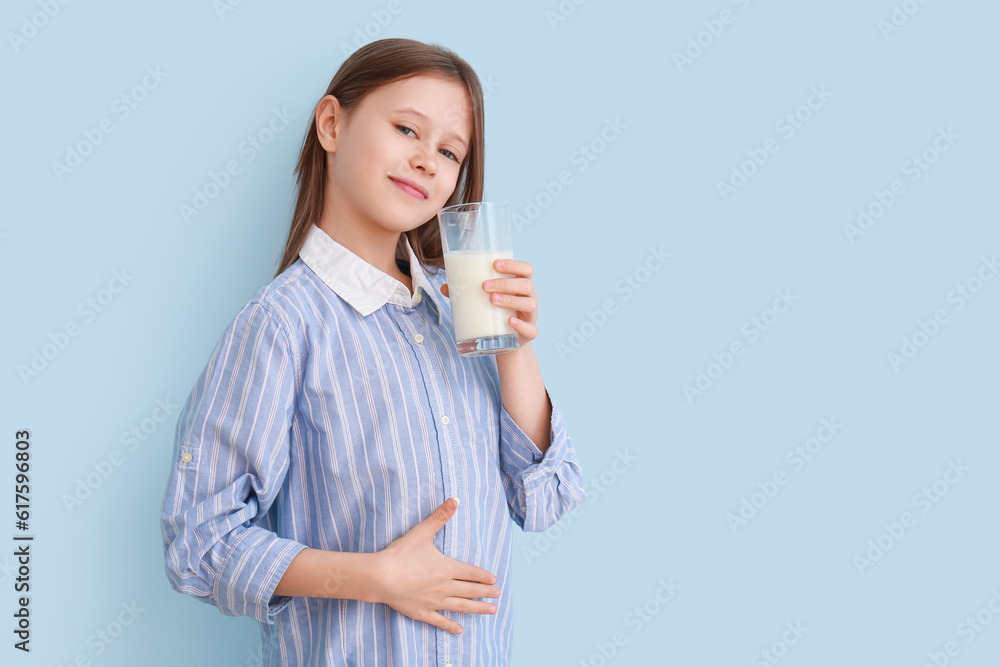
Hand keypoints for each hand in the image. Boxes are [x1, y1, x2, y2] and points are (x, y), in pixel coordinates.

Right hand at [373, 498, 500, 634]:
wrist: (381, 576)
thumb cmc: (401, 553)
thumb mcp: (422, 531)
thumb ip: (440, 516)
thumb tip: (455, 499)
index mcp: (447, 568)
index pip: (471, 573)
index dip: (483, 576)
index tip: (494, 580)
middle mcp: (445, 586)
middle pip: (470, 590)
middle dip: (485, 593)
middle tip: (498, 595)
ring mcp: (434, 601)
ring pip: (461, 606)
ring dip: (477, 608)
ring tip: (491, 611)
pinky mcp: (422, 612)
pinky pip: (440, 621)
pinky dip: (451, 625)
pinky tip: (460, 630)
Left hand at [440, 258, 538, 346]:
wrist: (506, 342)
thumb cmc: (496, 314)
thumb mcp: (485, 301)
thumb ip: (468, 292)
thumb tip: (445, 287)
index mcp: (520, 286)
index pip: (526, 269)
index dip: (513, 265)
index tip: (494, 264)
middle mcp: (529, 298)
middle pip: (526, 285)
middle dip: (506, 283)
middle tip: (485, 286)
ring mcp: (531, 316)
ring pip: (530, 304)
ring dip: (511, 300)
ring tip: (492, 300)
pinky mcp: (529, 333)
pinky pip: (532, 329)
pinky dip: (521, 325)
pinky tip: (509, 321)